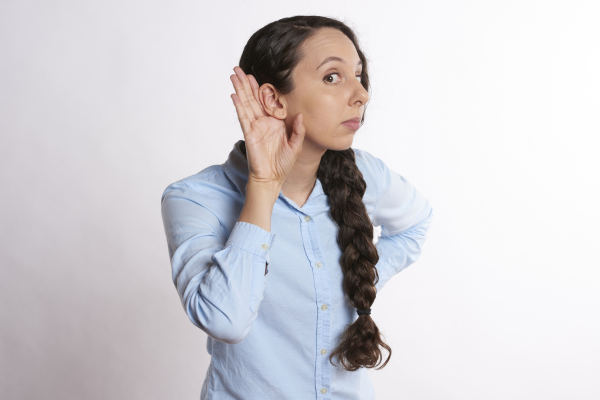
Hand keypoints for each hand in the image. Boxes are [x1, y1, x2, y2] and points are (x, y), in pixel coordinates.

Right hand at [230, 66, 304, 187]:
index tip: (256, 75)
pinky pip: (243, 117)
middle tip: (238, 69)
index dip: (261, 88)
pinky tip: (234, 94)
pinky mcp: (249, 134)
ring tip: (234, 75)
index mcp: (275, 123)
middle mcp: (263, 122)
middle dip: (246, 83)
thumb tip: (301, 115)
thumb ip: (298, 130)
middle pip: (252, 98)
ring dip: (240, 89)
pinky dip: (238, 105)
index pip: (266, 101)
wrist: (272, 178)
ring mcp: (255, 127)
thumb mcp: (296, 145)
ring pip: (246, 103)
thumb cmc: (283, 164)